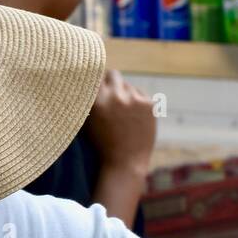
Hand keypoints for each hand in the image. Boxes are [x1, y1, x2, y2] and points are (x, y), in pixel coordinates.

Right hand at [86, 68, 156, 182]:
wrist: (126, 163)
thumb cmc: (103, 145)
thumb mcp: (88, 122)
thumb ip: (88, 102)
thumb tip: (88, 81)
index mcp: (97, 101)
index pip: (95, 76)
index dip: (96, 79)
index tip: (97, 83)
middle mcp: (115, 96)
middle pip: (113, 74)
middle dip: (111, 81)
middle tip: (111, 92)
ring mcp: (134, 99)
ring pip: (128, 86)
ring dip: (125, 94)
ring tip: (123, 114)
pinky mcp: (149, 104)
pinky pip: (140, 94)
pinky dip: (137, 102)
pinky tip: (134, 118)